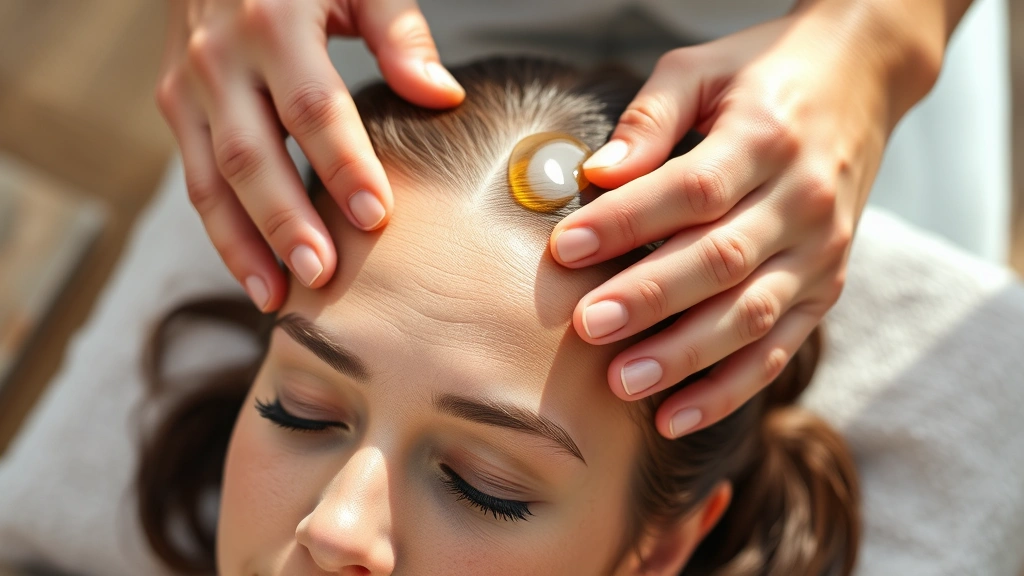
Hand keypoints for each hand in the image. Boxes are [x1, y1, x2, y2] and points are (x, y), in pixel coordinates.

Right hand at [157, 0, 463, 310]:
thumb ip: (399, 31)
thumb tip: (441, 95)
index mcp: (273, 21)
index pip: (313, 107)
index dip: (344, 165)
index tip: (377, 217)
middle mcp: (220, 57)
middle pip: (253, 155)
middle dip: (287, 221)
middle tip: (323, 275)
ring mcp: (188, 85)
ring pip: (211, 180)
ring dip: (243, 245)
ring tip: (279, 299)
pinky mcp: (175, 104)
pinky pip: (196, 179)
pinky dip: (223, 232)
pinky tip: (255, 274)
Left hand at [550, 1, 946, 437]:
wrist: (862, 79)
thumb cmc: (762, 76)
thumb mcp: (701, 70)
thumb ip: (649, 119)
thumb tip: (596, 174)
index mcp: (765, 139)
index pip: (690, 189)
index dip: (627, 221)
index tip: (565, 247)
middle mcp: (802, 200)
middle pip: (720, 259)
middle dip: (650, 298)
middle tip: (588, 326)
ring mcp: (821, 251)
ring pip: (751, 314)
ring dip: (685, 354)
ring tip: (623, 381)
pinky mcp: (826, 288)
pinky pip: (778, 348)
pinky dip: (728, 388)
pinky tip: (675, 414)